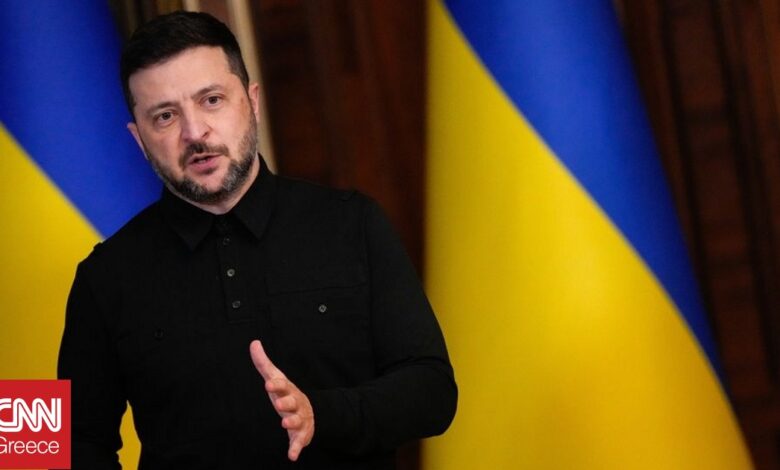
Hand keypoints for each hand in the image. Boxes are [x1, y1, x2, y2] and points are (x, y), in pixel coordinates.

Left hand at [249, 340, 313, 460]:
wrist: (311, 412)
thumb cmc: (287, 394)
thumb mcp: (276, 379)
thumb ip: (263, 363)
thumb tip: (253, 343)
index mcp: (288, 390)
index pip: (283, 385)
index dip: (276, 385)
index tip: (268, 384)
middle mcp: (296, 403)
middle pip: (292, 402)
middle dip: (286, 402)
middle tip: (278, 404)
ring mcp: (300, 419)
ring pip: (297, 421)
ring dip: (292, 423)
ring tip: (284, 424)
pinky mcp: (301, 435)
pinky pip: (299, 442)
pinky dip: (296, 449)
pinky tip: (292, 456)